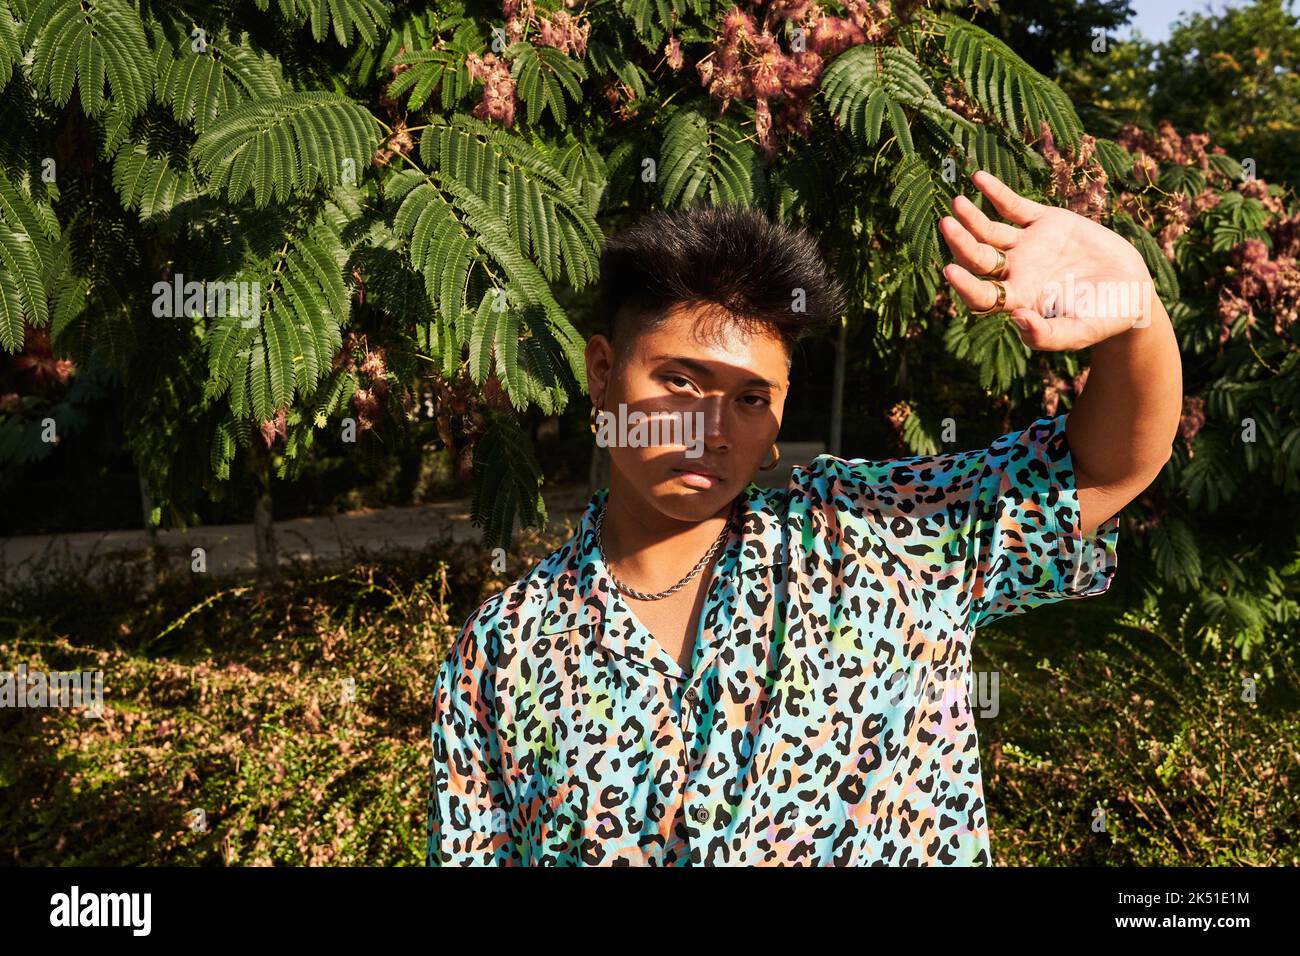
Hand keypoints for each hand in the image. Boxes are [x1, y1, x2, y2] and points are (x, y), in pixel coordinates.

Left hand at [939, 170, 1155, 350]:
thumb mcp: (1079, 332)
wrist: (1131, 289)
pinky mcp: (1044, 222)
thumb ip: (1048, 335)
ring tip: (956, 203)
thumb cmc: (1104, 318)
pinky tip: (978, 178)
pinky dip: (996, 192)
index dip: (964, 284)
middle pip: (977, 258)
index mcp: (1018, 299)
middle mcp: (1015, 272)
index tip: (950, 269)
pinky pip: (1014, 206)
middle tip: (947, 225)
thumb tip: (1017, 319)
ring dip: (971, 217)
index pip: (980, 294)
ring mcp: (1027, 246)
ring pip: (989, 230)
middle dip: (960, 243)